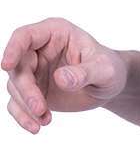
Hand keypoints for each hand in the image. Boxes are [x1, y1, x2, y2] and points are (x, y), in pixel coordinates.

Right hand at [2, 18, 128, 129]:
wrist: (110, 87)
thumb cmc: (109, 69)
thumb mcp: (104, 70)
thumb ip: (84, 73)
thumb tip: (61, 79)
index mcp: (54, 33)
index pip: (24, 36)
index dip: (12, 49)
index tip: (6, 65)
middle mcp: (38, 50)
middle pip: (18, 67)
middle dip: (25, 90)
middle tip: (39, 108)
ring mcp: (34, 71)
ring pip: (15, 87)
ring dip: (26, 107)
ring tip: (45, 121)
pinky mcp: (33, 91)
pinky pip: (18, 104)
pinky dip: (23, 117)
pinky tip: (36, 127)